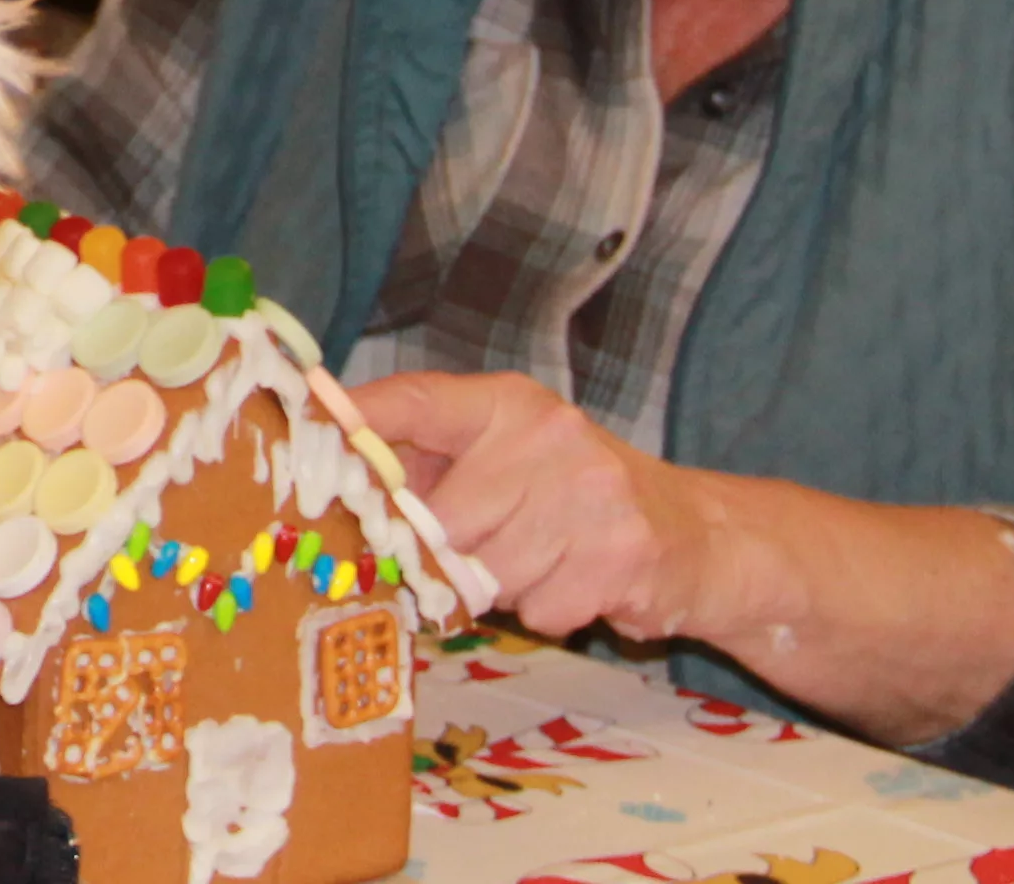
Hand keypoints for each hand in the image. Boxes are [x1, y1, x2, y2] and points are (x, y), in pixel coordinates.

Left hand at [355, 370, 722, 646]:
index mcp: (507, 404)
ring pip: (491, 573)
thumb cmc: (577, 498)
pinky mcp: (624, 554)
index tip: (311, 418)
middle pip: (443, 521)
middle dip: (457, 552)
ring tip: (548, 559)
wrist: (702, 533)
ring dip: (508, 587)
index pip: (416, 402)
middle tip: (495, 546)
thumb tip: (347, 485)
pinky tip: (583, 582)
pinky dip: (554, 612)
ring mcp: (591, 492)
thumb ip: (435, 465)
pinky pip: (542, 610)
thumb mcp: (511, 460)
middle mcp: (549, 434)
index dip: (360, 417)